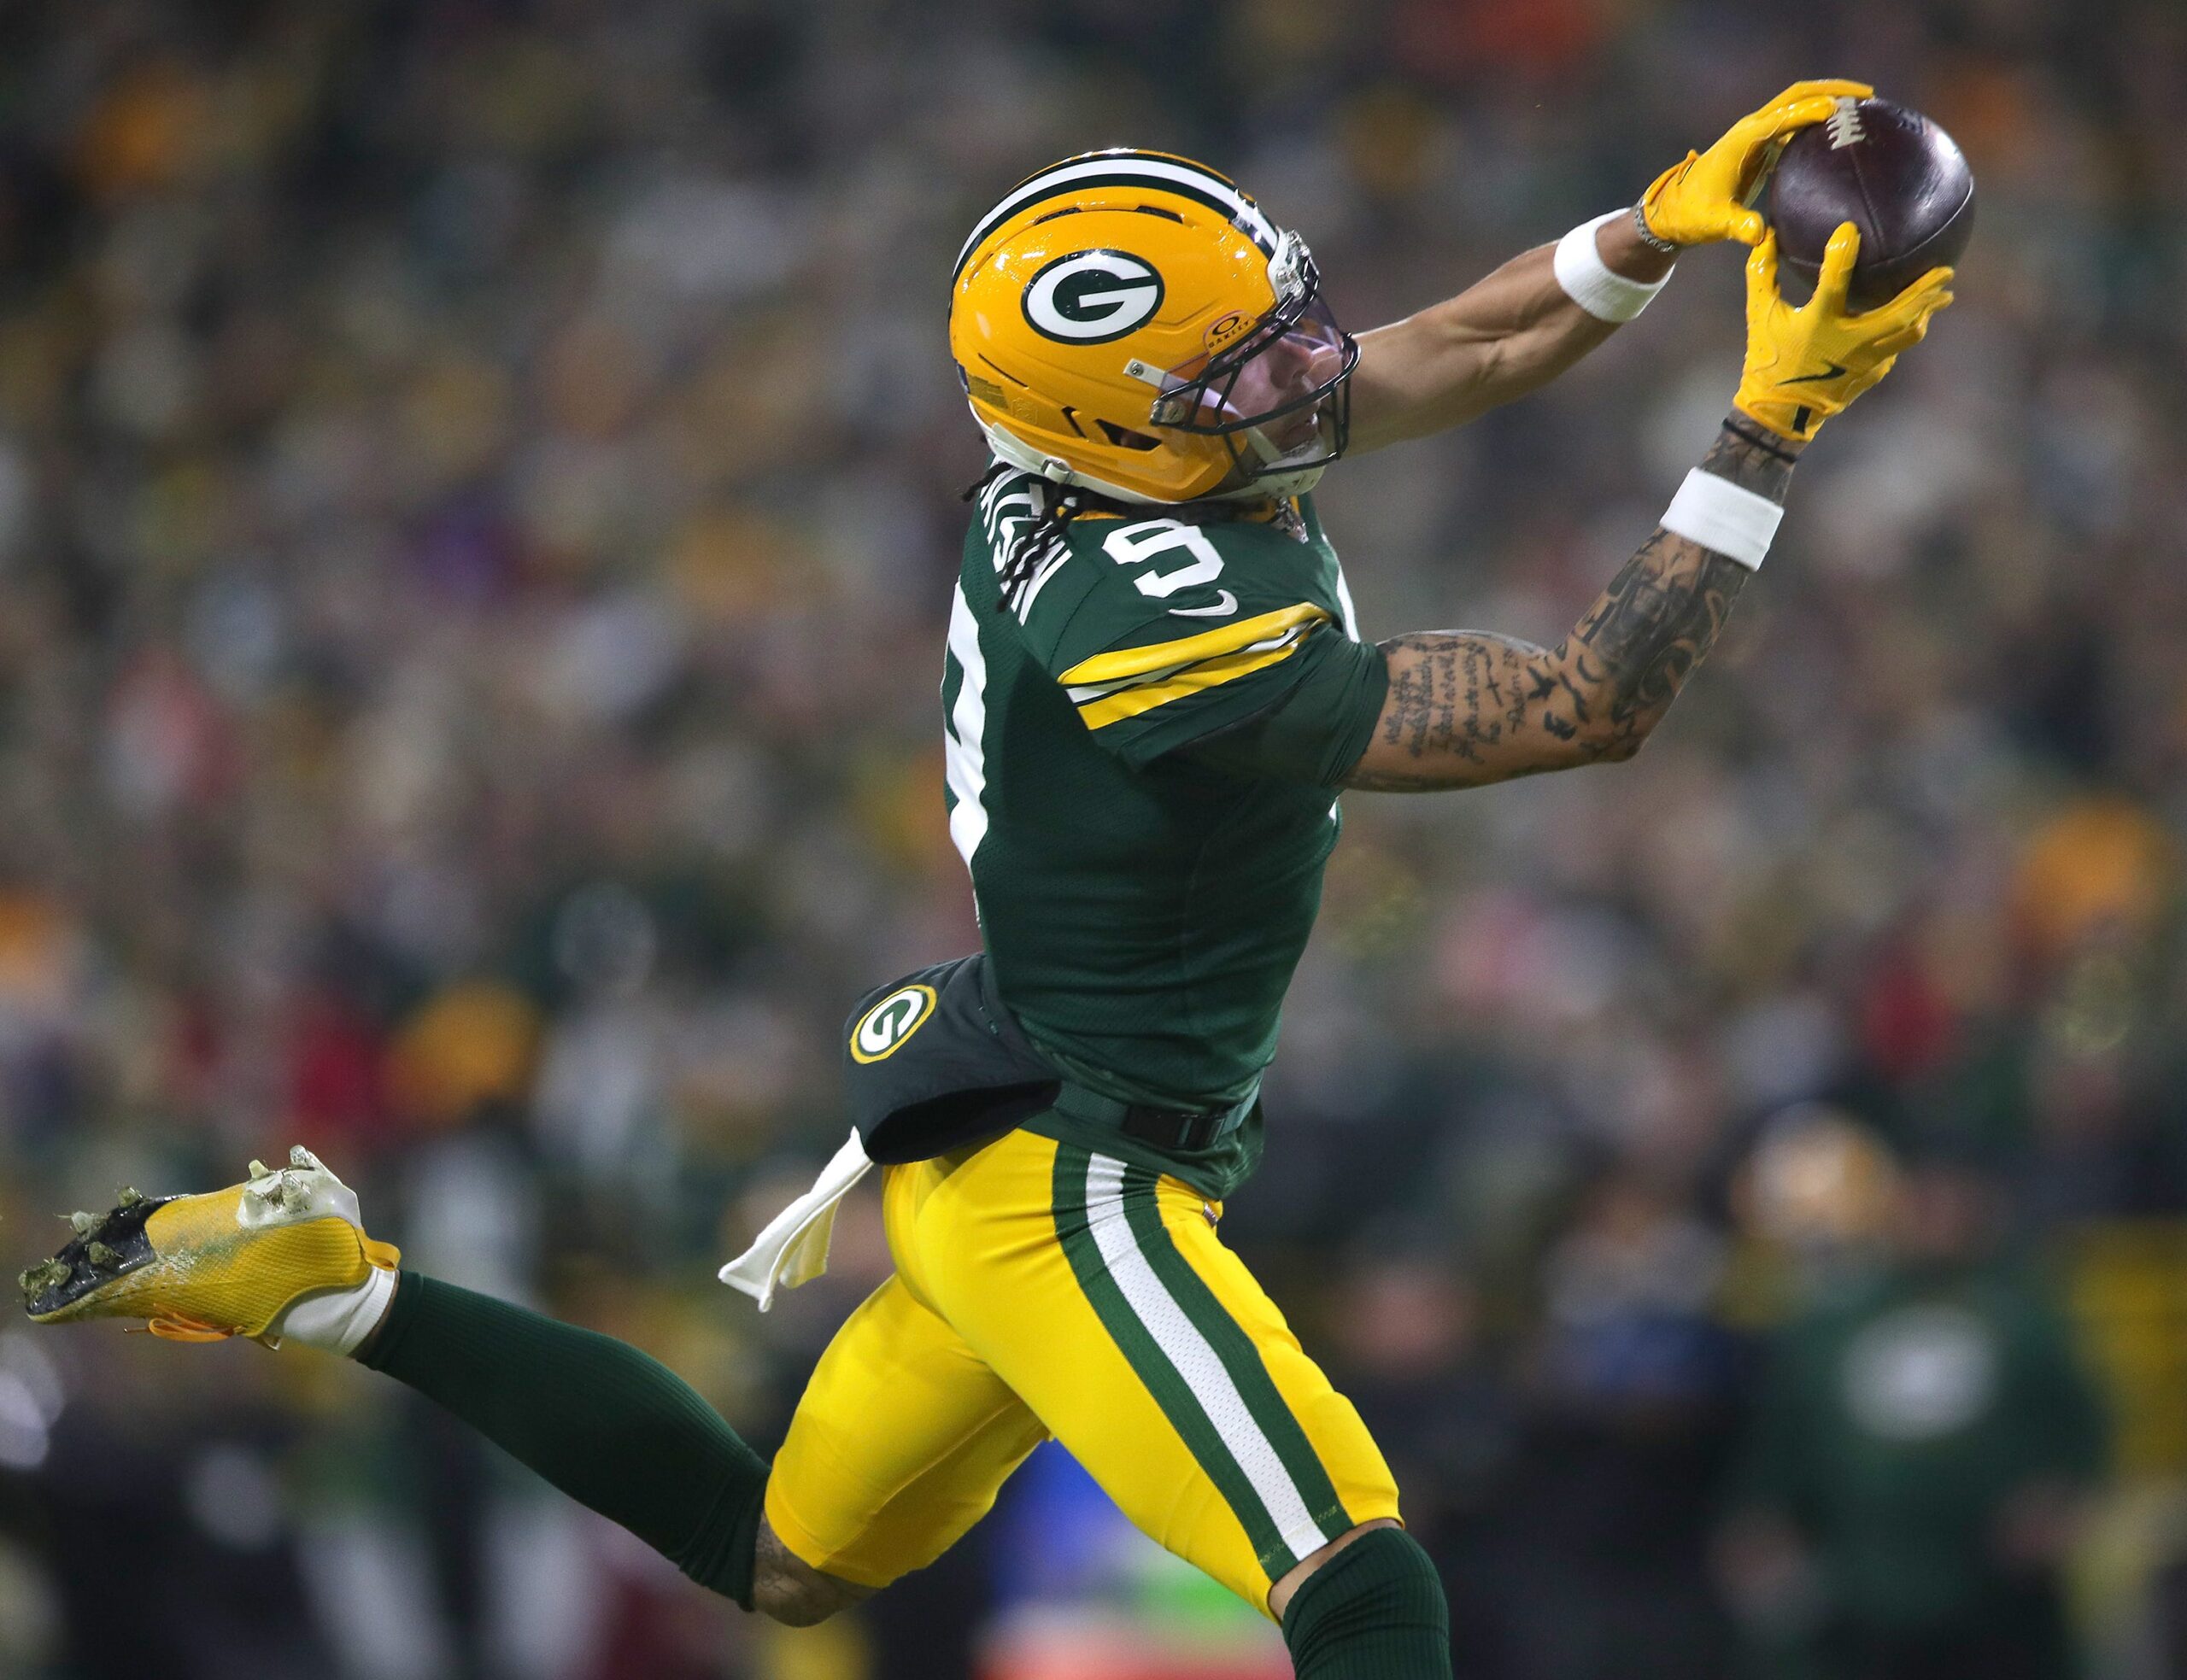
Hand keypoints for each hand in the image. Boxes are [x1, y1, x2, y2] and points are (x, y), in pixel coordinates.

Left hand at [1640, 79, 1873, 246]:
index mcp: (1742, 141)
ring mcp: (1758, 134)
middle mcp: (1752, 129)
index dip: (1809, 112)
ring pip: (1798, 104)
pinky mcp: (1763, 145)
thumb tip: (1758, 235)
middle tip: (1867, 97)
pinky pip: (1796, 124)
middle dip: (1831, 91)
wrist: (1675, 210)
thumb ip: (1736, 226)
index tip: (1839, 112)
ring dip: (1829, 99)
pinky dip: (1820, 119)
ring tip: (1865, 106)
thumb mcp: (1713, 223)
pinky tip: (1844, 130)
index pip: (1781, 118)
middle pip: (1796, 96)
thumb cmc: (1693, 216)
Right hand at [1733, 223, 1952, 439]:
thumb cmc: (1768, 360)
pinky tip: (1915, 321)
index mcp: (1818, 324)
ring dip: (1927, 311)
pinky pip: (1897, 347)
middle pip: (1899, 312)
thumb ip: (1762, 275)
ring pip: (1909, 332)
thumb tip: (1764, 236)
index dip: (1841, 253)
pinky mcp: (1872, 373)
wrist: (1780, 413)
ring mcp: (1865, 361)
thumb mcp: (1759, 316)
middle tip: (1946, 270)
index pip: (1834, 281)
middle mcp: (1848, 342)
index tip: (1850, 230)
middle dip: (1925, 290)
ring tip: (1943, 296)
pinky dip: (1908, 330)